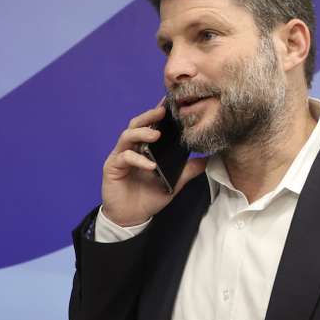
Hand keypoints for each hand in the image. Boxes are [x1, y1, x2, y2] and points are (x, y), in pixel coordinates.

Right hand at [101, 98, 206, 225]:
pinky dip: (138, 159)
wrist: (132, 217)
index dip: (159, 113)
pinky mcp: (112, 167)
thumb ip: (188, 170)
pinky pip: (124, 158)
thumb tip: (206, 159)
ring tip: (157, 134)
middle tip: (163, 110)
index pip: (151, 125)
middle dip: (149, 115)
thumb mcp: (174, 183)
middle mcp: (132, 148)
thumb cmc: (150, 196)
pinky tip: (150, 165)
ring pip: (127, 136)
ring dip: (142, 132)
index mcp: (145, 148)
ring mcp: (120, 156)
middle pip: (136, 124)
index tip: (171, 102)